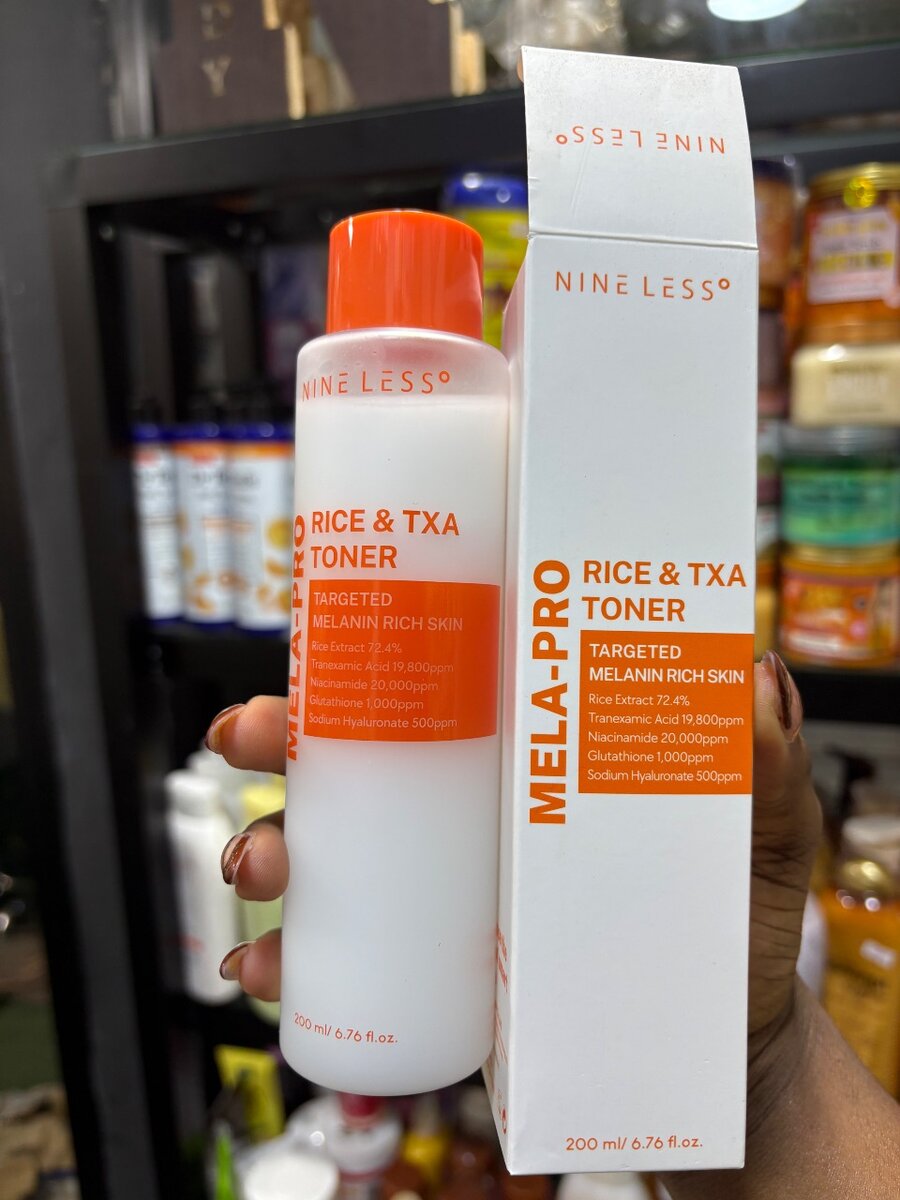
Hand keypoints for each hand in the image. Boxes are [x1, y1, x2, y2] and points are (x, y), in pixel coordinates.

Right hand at [207, 651, 821, 1044]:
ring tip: (258, 866)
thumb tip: (751, 674)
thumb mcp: (763, 831)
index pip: (434, 686)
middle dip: (276, 735)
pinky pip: (333, 961)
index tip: (311, 644)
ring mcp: (442, 894)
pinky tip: (265, 967)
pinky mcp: (428, 973)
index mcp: (525, 757)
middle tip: (249, 734)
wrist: (719, 1046)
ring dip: (263, 845)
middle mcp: (468, 817)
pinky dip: (282, 958)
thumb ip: (770, 762)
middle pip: (350, 757)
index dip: (359, 658)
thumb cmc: (736, 919)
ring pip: (322, 851)